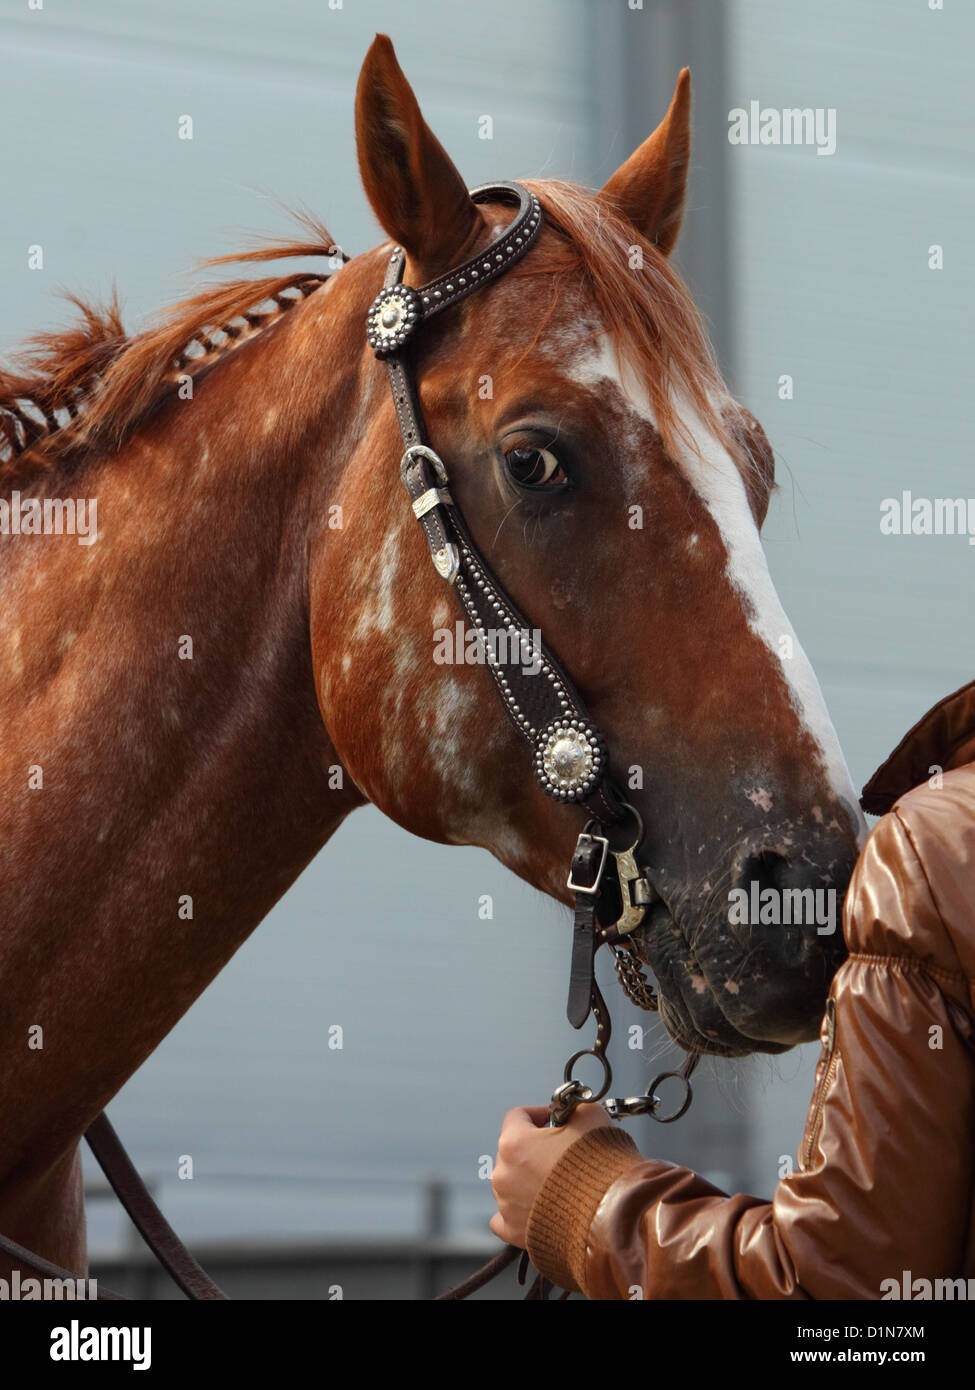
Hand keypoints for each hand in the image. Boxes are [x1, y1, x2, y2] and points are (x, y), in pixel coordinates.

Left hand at [489, 1102, 613, 1247]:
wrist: (613, 1217)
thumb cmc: (600, 1169)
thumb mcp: (592, 1117)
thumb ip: (576, 1107)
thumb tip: (574, 1108)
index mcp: (514, 1143)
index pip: (518, 1116)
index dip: (540, 1113)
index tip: (555, 1119)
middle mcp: (504, 1174)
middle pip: (513, 1150)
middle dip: (535, 1148)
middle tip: (561, 1152)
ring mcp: (507, 1206)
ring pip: (511, 1183)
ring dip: (529, 1179)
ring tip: (559, 1182)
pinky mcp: (516, 1233)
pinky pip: (506, 1218)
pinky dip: (520, 1211)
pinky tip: (537, 1206)